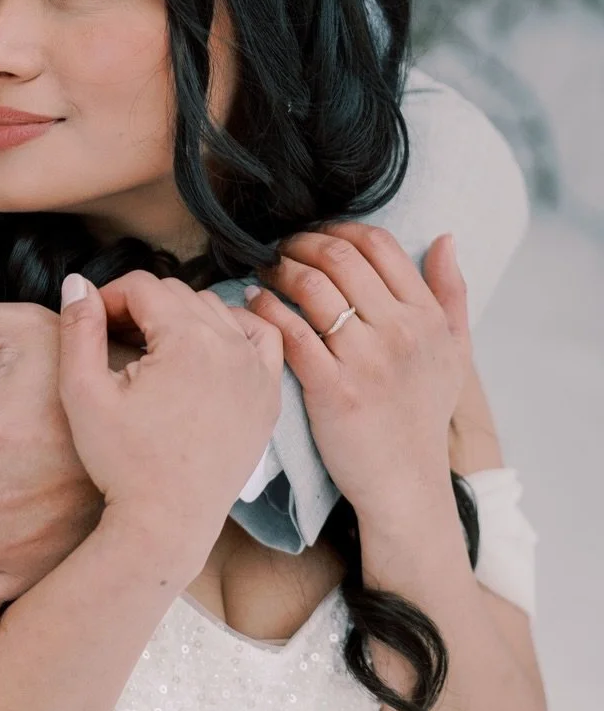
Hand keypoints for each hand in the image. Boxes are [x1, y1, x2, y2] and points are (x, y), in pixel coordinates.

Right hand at [56, 271, 281, 583]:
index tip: (91, 324)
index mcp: (187, 340)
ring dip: (182, 317)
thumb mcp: (84, 393)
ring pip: (216, 311)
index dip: (108, 297)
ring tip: (152, 349)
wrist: (167, 522)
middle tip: (114, 339)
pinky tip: (209, 345)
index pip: (143, 286)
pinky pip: (260, 337)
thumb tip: (78, 283)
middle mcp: (231, 347)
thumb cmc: (123, 463)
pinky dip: (234, 331)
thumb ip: (79, 329)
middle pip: (179, 293)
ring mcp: (257, 371)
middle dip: (142, 306)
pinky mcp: (268, 395)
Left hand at [245, 224, 469, 518]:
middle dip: (302, 242)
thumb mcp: (455, 351)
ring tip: (267, 271)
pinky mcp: (331, 389)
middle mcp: (399, 332)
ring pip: (313, 287)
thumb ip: (452, 292)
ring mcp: (365, 360)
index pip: (380, 245)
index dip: (341, 228)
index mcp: (426, 317)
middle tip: (282, 246)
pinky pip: (292, 332)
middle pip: (341, 257)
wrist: (406, 481)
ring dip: (281, 269)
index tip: (318, 234)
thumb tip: (444, 238)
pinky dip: (267, 308)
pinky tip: (256, 301)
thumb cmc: (422, 413)